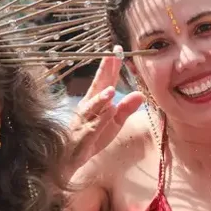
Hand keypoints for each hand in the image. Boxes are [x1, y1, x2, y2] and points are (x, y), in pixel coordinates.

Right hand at [65, 46, 142, 172]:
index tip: (116, 49)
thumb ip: (126, 108)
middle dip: (104, 73)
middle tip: (111, 57)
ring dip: (100, 98)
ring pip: (92, 109)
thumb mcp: (114, 123)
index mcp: (95, 103)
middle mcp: (87, 109)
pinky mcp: (82, 139)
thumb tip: (141, 94)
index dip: (110, 66)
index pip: (104, 81)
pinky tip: (109, 113)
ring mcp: (83, 123)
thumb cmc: (92, 138)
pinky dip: (100, 122)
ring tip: (110, 90)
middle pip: (96, 88)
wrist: (69, 161)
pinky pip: (92, 129)